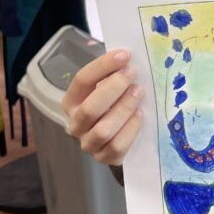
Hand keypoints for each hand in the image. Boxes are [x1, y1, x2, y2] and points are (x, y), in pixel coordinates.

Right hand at [61, 49, 143, 165]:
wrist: (118, 137)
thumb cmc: (112, 104)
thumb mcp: (108, 87)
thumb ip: (113, 73)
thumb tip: (127, 56)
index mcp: (71, 101)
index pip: (82, 81)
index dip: (103, 66)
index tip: (125, 55)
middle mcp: (75, 124)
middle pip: (90, 108)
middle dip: (113, 88)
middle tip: (132, 73)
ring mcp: (89, 143)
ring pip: (103, 130)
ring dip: (123, 109)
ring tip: (139, 92)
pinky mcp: (105, 158)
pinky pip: (117, 146)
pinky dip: (130, 129)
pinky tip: (141, 114)